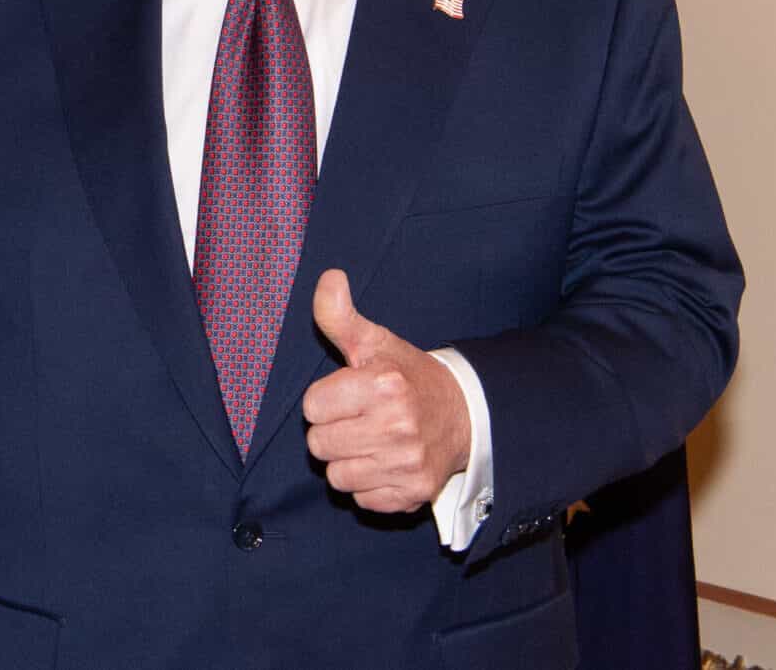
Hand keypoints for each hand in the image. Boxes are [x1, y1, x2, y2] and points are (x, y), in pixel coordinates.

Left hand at [301, 268, 470, 512]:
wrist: (464, 415)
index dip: (326, 400)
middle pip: (319, 444)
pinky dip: (369, 485)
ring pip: (336, 476)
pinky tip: (386, 463)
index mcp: (384, 384)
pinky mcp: (413, 493)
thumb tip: (329, 277)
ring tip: (372, 442)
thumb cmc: (408, 377)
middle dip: (333, 431)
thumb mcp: (376, 343)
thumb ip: (341, 316)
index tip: (350, 395)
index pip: (311, 406)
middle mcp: (398, 425)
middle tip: (359, 420)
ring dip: (348, 461)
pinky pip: (361, 499)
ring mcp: (407, 462)